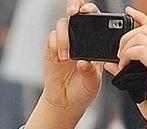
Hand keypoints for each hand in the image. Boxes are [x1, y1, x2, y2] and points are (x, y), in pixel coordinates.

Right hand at [42, 1, 103, 115]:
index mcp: (94, 44)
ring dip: (64, 40)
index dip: (90, 11)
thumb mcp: (92, 83)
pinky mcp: (52, 47)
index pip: (94, 20)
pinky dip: (54, 47)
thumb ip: (90, 72)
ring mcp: (65, 41)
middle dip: (74, 6)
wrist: (66, 101)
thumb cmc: (83, 91)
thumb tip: (84, 62)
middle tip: (73, 12)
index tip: (87, 11)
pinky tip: (58, 61)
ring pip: (63, 25)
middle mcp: (80, 38)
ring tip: (65, 59)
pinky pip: (52, 38)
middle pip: (76, 12)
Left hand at [104, 6, 146, 128]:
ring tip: (121, 63)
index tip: (128, 12)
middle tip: (118, 53)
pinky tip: (124, 67)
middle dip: (126, 36)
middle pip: (146, 29)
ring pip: (141, 37)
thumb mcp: (139, 87)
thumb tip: (109, 62)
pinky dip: (128, 56)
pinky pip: (140, 50)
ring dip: (125, 47)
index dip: (140, 17)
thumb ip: (126, 71)